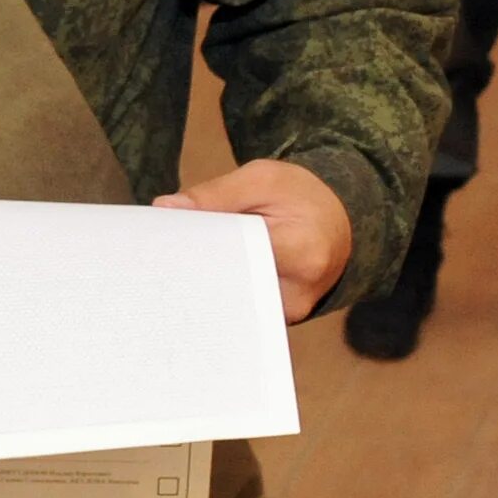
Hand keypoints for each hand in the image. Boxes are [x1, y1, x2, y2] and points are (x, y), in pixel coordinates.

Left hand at [155, 158, 351, 322]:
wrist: (340, 223)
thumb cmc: (300, 197)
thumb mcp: (261, 179)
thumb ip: (214, 194)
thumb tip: (165, 207)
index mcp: (300, 252)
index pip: (233, 258)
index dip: (194, 249)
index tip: (162, 241)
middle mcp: (297, 293)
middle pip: (227, 286)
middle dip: (191, 267)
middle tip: (158, 252)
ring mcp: (288, 312)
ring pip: (228, 301)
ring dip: (202, 279)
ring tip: (178, 260)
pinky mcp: (277, 318)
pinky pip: (238, 307)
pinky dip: (217, 288)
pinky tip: (200, 273)